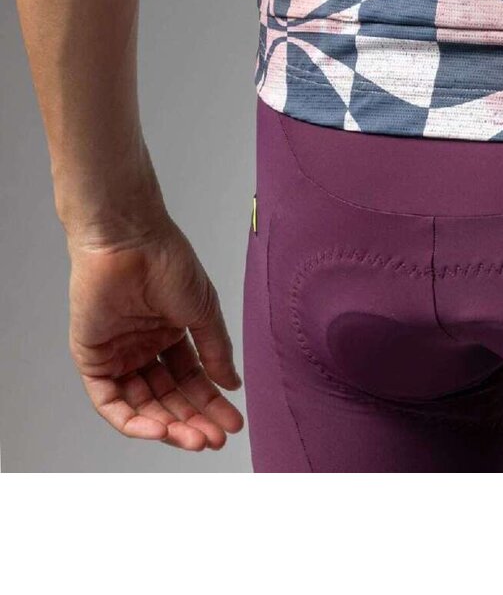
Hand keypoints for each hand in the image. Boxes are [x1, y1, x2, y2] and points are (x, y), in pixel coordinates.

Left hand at [67, 213, 243, 451]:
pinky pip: (111, 401)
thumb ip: (215, 351)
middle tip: (216, 438)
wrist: (130, 241)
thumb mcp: (203, 311)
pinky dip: (133, 420)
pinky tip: (161, 429)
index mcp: (170, 333)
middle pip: (168, 397)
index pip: (191, 379)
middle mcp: (143, 348)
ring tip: (194, 439)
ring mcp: (117, 355)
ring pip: (142, 405)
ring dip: (167, 426)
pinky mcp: (92, 359)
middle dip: (193, 420)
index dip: (211, 403)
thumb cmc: (169, 262)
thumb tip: (232, 384)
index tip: (232, 423)